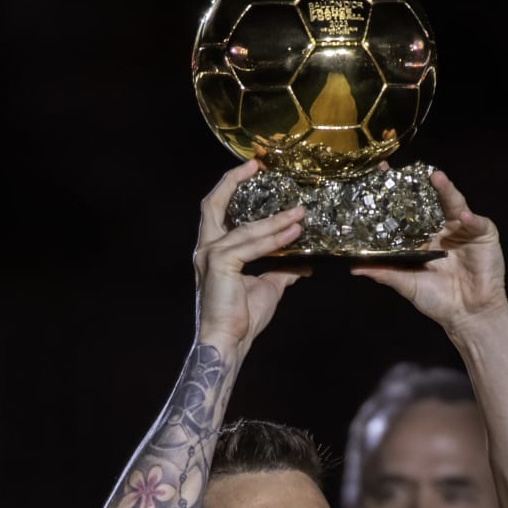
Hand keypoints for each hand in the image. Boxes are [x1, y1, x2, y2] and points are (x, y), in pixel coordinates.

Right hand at [193, 160, 309, 350]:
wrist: (229, 343)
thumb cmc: (242, 319)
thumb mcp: (268, 287)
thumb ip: (280, 269)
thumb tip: (302, 263)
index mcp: (214, 250)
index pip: (218, 209)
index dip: (232, 186)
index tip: (253, 169)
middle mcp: (206, 248)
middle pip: (213, 203)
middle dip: (234, 180)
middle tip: (258, 164)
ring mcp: (210, 255)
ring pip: (246, 228)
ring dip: (276, 220)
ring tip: (300, 213)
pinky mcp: (219, 264)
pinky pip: (251, 246)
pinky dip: (274, 238)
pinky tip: (293, 233)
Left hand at [351, 169, 507, 335]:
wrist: (467, 316)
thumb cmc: (437, 300)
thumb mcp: (407, 284)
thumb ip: (385, 272)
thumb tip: (354, 267)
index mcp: (422, 235)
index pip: (408, 208)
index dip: (396, 192)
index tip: (380, 173)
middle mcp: (442, 226)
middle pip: (431, 200)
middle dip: (421, 183)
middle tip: (408, 168)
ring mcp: (463, 228)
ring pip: (454, 204)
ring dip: (446, 190)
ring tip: (436, 178)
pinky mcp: (484, 234)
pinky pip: (477, 223)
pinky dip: (471, 220)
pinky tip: (463, 218)